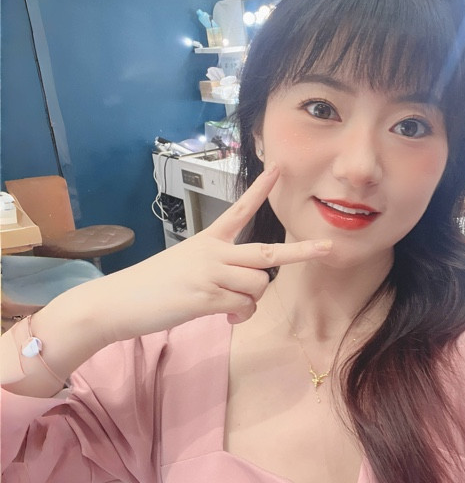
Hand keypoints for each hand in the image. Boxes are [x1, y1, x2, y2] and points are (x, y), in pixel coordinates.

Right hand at [78, 164, 331, 343]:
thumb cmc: (154, 285)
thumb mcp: (189, 266)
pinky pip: (242, 306)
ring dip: (250, 301)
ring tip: (229, 307)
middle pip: (267, 253)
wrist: (119, 301)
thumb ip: (221, 273)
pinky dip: (238, 315)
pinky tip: (222, 315)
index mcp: (209, 239)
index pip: (240, 210)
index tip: (279, 167)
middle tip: (328, 248)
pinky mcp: (206, 296)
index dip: (261, 190)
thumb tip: (245, 297)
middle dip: (301, 252)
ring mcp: (210, 273)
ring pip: (257, 286)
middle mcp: (214, 251)